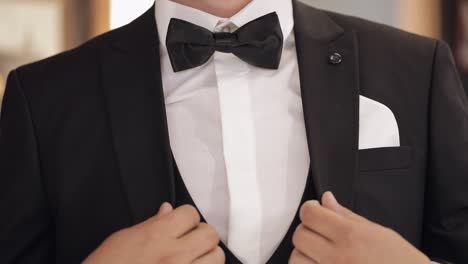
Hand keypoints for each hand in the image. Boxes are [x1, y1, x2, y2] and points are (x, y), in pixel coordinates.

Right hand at [83, 203, 224, 263]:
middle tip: (191, 242)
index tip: (182, 225)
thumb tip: (167, 210)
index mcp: (156, 236)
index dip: (186, 218)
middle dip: (202, 235)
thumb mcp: (123, 240)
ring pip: (217, 258)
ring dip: (208, 257)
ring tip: (194, 260)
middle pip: (210, 234)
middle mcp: (173, 256)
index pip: (191, 214)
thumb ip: (151, 224)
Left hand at [290, 192, 430, 263]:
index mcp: (350, 236)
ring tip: (318, 253)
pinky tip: (319, 263)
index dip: (310, 209)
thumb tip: (327, 200)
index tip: (314, 211)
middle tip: (319, 232)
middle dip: (307, 230)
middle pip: (300, 236)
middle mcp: (338, 256)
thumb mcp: (378, 232)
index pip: (310, 214)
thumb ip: (347, 216)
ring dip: (304, 254)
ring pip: (296, 259)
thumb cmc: (401, 262)